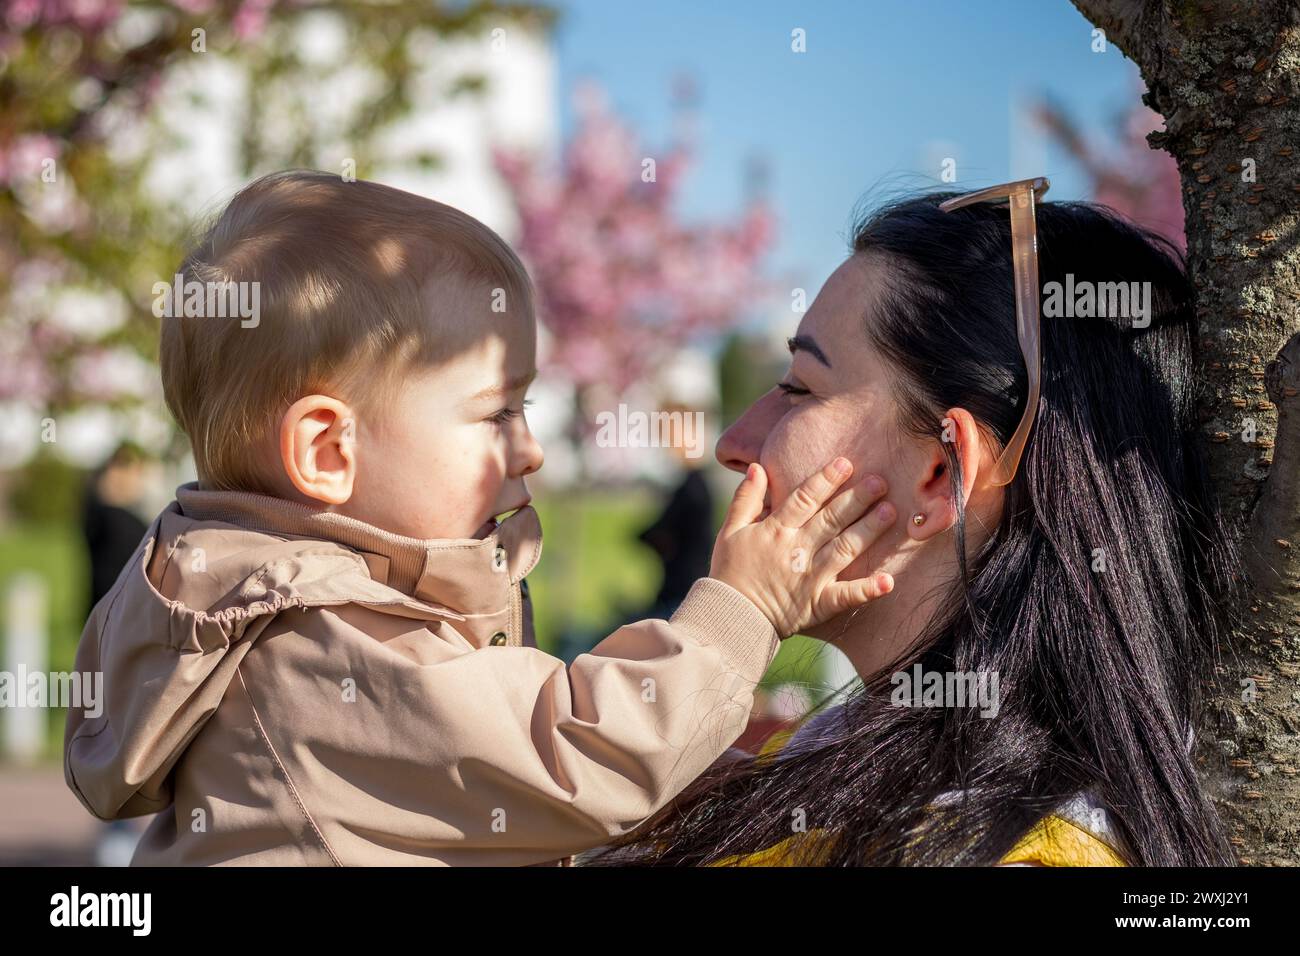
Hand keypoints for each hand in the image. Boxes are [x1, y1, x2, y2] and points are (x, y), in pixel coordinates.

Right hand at [710, 457, 895, 637]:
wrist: (730, 617)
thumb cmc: (729, 572)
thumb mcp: (730, 531)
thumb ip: (746, 498)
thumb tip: (758, 466)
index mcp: (775, 531)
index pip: (805, 499)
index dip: (826, 480)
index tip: (846, 463)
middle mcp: (797, 550)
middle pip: (831, 519)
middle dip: (857, 499)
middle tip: (881, 482)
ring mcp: (810, 578)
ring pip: (844, 549)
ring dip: (868, 531)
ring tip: (890, 512)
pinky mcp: (818, 604)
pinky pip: (846, 596)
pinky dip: (867, 589)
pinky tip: (888, 580)